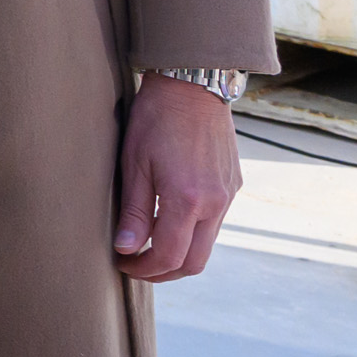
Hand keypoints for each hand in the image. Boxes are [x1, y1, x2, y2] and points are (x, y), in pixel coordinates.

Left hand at [114, 74, 241, 281]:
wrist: (193, 85)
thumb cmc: (156, 118)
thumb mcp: (134, 162)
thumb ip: (133, 210)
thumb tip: (127, 249)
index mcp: (187, 199)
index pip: (168, 256)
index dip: (144, 269)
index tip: (123, 265)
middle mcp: (215, 203)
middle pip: (194, 262)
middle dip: (164, 272)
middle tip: (137, 265)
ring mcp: (229, 195)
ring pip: (207, 245)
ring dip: (180, 255)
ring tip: (149, 246)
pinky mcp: (233, 185)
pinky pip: (215, 222)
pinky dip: (193, 233)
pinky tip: (170, 221)